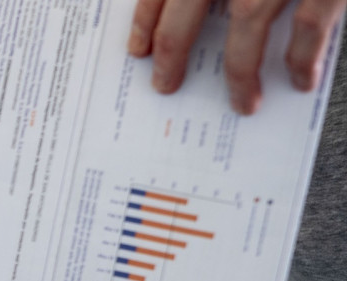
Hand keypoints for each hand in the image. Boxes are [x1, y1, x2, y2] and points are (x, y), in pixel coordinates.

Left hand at [127, 0, 345, 113]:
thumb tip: (194, 8)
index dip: (145, 21)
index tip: (137, 51)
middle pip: (185, 13)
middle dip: (171, 55)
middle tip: (165, 87)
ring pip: (246, 26)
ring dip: (240, 74)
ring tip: (243, 105)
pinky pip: (309, 26)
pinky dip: (302, 58)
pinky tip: (300, 81)